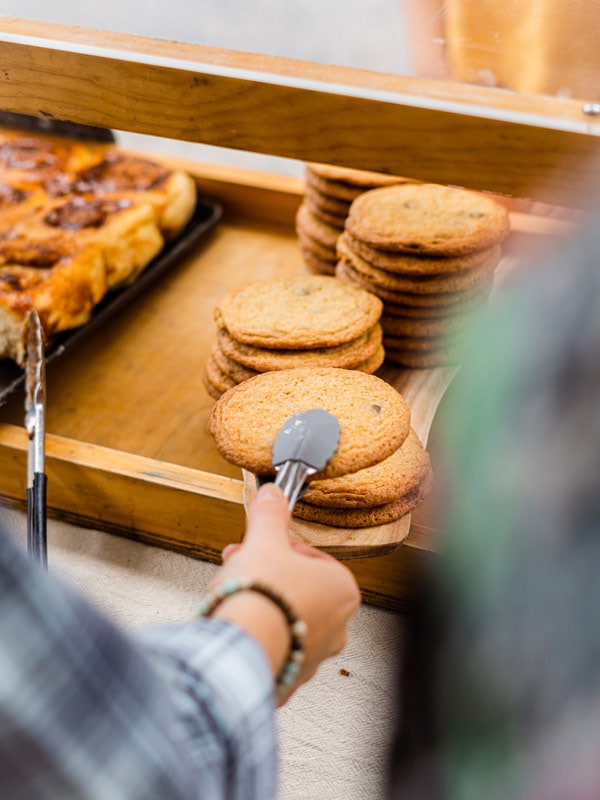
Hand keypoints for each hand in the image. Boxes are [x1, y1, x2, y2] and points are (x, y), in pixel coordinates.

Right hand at [211, 483, 360, 704]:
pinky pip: (274, 647)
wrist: (240, 649)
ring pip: (286, 619)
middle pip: (298, 589)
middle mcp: (336, 626)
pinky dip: (257, 634)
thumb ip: (270, 516)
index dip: (280, 548)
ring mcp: (313, 655)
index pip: (312, 558)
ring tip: (233, 596)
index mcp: (341, 589)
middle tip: (241, 567)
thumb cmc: (261, 596)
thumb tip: (273, 495)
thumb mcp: (264, 541)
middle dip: (267, 574)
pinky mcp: (289, 677)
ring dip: (262, 604)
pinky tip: (237, 625)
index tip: (260, 546)